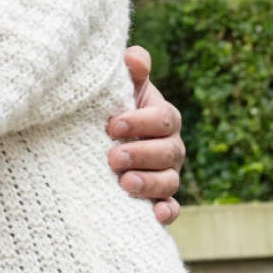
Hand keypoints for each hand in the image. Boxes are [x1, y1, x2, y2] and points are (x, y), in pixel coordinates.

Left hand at [107, 46, 184, 224]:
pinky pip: (171, 208)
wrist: (101, 141)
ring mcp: (167, 174)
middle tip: (113, 157)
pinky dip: (166, 212)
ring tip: (124, 183)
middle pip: (168, 152)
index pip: (162, 119)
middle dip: (141, 154)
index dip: (140, 122)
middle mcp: (170, 147)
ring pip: (169, 181)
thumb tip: (134, 57)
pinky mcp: (159, 199)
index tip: (112, 126)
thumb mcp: (119, 87)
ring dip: (149, 183)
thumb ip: (130, 71)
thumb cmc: (113, 109)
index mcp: (163, 118)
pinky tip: (155, 215)